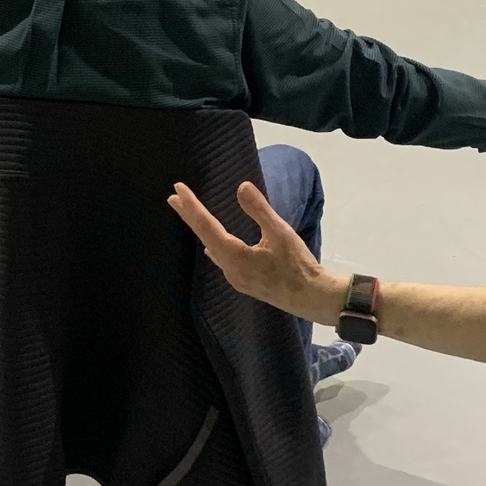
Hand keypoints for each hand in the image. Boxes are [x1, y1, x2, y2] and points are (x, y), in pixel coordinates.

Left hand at [167, 180, 341, 323]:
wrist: (312, 298)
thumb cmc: (298, 265)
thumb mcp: (281, 233)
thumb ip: (259, 210)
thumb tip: (241, 186)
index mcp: (234, 257)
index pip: (206, 226)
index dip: (191, 207)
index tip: (178, 189)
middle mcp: (229, 269)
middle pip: (204, 237)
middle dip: (188, 216)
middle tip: (173, 197)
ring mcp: (236, 278)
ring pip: (212, 248)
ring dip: (201, 230)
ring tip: (189, 214)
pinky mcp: (244, 282)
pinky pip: (222, 259)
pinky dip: (213, 245)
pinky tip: (211, 246)